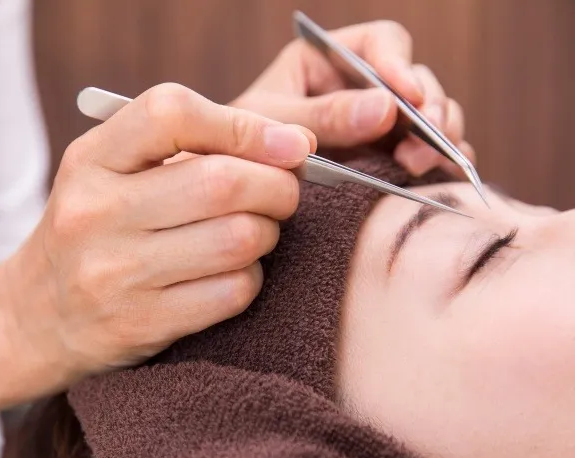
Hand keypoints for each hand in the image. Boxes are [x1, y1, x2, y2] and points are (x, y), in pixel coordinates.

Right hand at [0, 84, 314, 434]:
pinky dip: (250, 278)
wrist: (32, 317)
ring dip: (268, 233)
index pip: (172, 115)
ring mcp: (116, 273)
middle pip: (222, 181)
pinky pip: (233, 292)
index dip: (244, 125)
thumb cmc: (90, 231)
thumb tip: (291, 144)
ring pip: (238, 239)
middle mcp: (96, 213)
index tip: (287, 143)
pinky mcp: (141, 324)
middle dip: (277, 185)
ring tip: (255, 232)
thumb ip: (179, 144)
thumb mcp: (105, 171)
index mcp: (90, 161)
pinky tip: (233, 272)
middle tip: (282, 192)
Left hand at [232, 20, 474, 176]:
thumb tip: (386, 108)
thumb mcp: (272, 124)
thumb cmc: (240, 145)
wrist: (235, 192)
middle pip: (416, 81)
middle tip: (423, 142)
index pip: (381, 43)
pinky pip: (429, 153)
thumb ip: (323, 116)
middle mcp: (361, 87)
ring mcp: (379, 123)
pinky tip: (446, 178)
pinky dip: (443, 164)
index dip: (400, 65)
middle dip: (427, 110)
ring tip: (423, 164)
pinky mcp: (387, 158)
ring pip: (430, 117)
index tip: (407, 97)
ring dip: (438, 137)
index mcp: (328, 60)